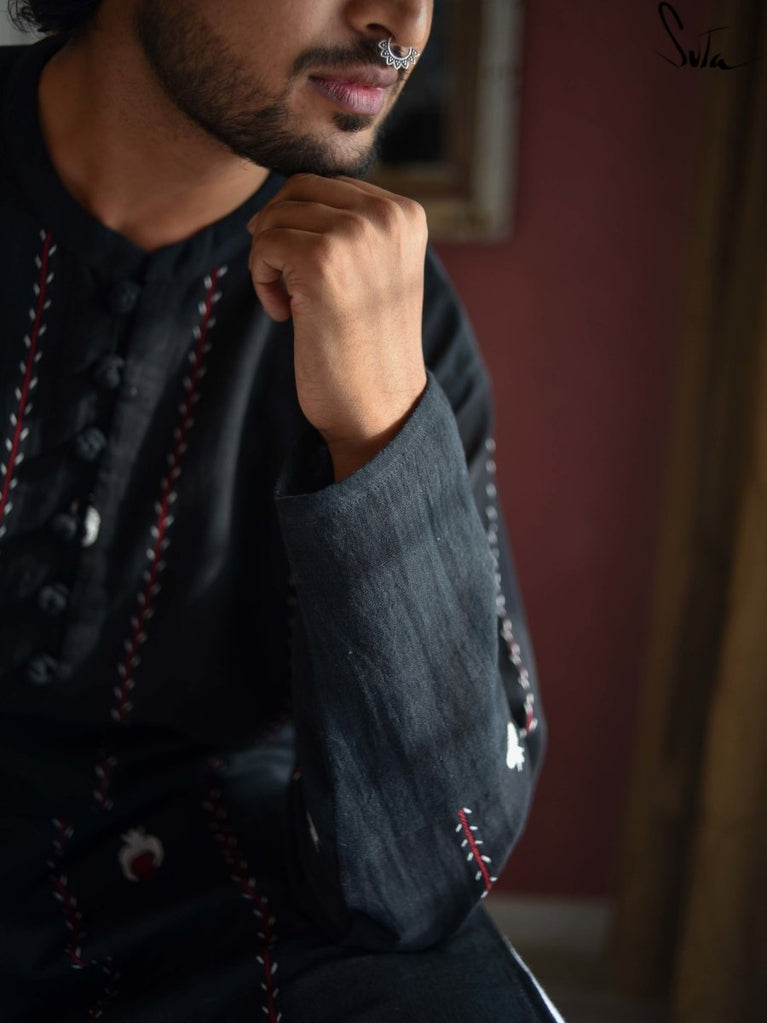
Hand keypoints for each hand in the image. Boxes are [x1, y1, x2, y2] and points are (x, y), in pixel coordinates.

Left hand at [247, 174, 427, 480]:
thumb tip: (280, 196)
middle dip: (280, 234)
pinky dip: (262, 281)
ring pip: (276, 216)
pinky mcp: (320, 261)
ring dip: (270, 261)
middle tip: (289, 284)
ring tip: (291, 305)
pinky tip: (285, 315)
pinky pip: (263, 245)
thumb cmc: (368, 345)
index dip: (303, 225)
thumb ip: (350, 226)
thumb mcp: (376, 269)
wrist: (379, 407)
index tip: (316, 277)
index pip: (327, 185)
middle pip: (298, 190)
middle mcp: (386, 216)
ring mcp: (355, 235)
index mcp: (406, 213)